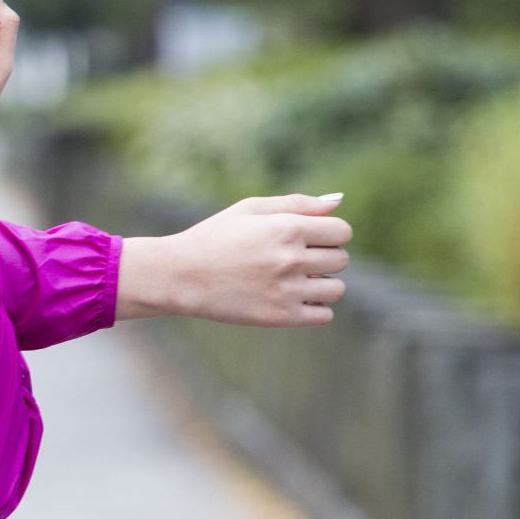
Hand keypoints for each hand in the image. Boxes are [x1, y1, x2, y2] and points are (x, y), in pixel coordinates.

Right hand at [119, 193, 350, 324]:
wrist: (178, 275)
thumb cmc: (214, 238)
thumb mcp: (249, 210)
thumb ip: (296, 203)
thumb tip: (337, 202)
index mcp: (287, 228)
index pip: (342, 231)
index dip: (328, 234)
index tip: (307, 239)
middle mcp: (290, 259)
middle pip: (341, 259)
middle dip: (323, 258)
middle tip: (291, 260)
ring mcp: (287, 290)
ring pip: (336, 289)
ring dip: (321, 284)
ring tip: (291, 280)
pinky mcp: (280, 316)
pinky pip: (324, 315)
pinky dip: (313, 308)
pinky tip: (289, 298)